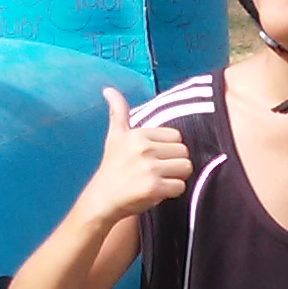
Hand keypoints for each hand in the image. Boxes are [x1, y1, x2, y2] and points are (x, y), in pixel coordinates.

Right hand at [83, 87, 192, 220]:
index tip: (152, 158)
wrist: (102, 199)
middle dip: (174, 163)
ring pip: (185, 168)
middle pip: (184, 152)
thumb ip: (118, 112)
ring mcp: (149, 168)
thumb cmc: (112, 168)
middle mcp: (144, 148)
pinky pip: (180, 186)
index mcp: (138, 134)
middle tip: (156, 171)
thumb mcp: (115, 137)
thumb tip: (108, 89)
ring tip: (158, 180)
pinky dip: (172, 192)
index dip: (168, 149)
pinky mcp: (154, 188)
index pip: (176, 136)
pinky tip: (156, 191)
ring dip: (176, 177)